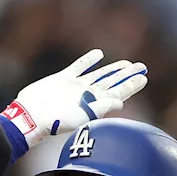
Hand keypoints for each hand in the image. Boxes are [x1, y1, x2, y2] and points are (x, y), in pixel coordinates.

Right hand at [2, 50, 147, 150]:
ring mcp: (76, 86)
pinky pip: (79, 67)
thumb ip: (102, 108)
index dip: (131, 86)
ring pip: (99, 75)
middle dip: (127, 76)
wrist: (32, 115)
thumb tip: (121, 102)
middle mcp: (88, 95)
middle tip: (142, 67)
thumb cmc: (56, 121)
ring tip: (126, 63)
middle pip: (112, 83)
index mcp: (94, 105)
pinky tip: (98, 55)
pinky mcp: (63, 78)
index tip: (144, 78)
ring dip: (113, 69)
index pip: (118, 94)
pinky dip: (88, 61)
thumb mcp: (82, 116)